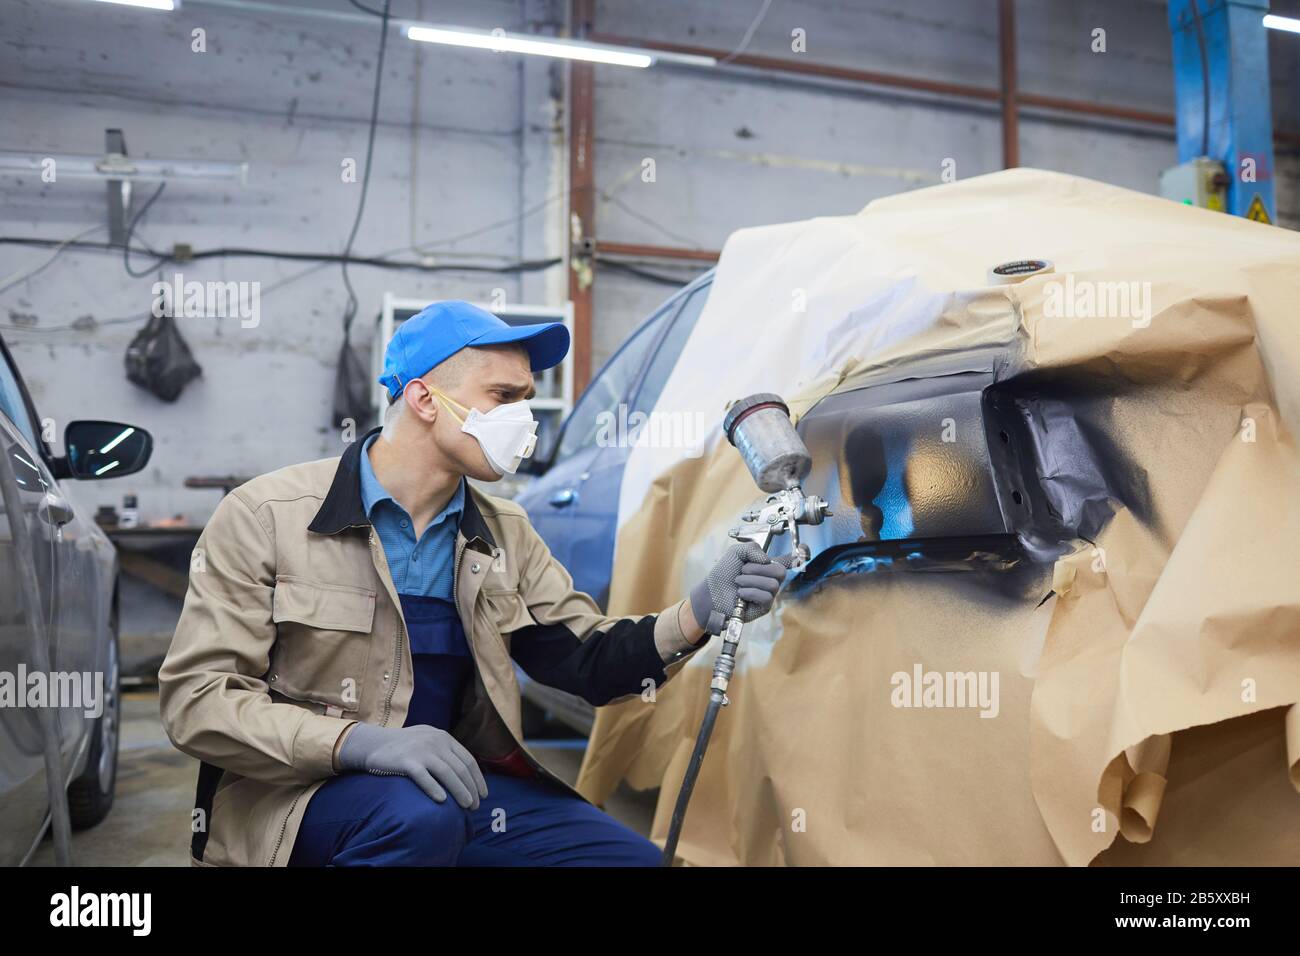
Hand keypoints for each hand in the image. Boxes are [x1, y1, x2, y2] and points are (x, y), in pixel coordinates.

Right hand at [338, 723, 487, 809]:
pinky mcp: (406, 761)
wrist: (373, 743)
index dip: (478, 779)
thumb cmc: (404, 746)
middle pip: (460, 768)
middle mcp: (435, 742)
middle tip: (474, 806)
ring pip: (447, 773)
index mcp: (444, 737)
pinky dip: (434, 788)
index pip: (468, 760)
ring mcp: (421, 751)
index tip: (483, 794)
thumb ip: (445, 750)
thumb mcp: (428, 739)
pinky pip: (424, 777)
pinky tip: (442, 800)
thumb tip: (465, 771)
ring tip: (466, 806)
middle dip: (471, 788)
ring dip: (460, 791)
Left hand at [689, 542, 795, 635]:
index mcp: (765, 565)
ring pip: (772, 584)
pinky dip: (750, 592)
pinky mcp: (764, 607)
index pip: (787, 561)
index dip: (798, 556)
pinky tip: (740, 594)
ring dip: (750, 581)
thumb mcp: (735, 553)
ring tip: (739, 583)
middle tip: (743, 571)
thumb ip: (752, 549)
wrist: (711, 593)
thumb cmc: (723, 574)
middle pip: (780, 571)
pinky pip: (766, 596)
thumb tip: (767, 560)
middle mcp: (769, 579)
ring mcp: (768, 594)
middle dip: (758, 569)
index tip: (805, 550)